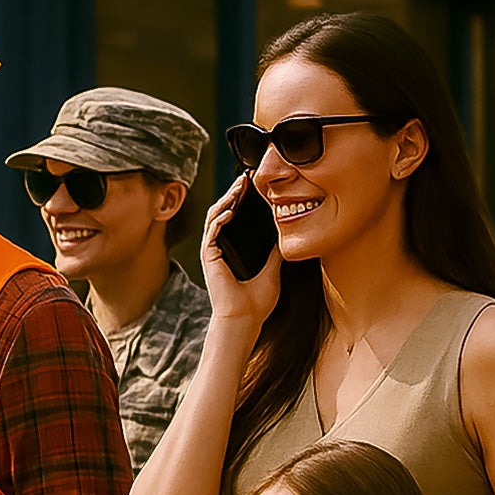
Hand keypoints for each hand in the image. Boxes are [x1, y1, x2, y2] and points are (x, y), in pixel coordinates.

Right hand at [199, 172, 282, 326]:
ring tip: (238, 187)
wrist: (246, 318)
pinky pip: (212, 232)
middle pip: (225, 212)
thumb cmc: (257, 302)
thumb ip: (276, 253)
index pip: (237, 218)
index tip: (255, 185)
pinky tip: (230, 210)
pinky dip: (219, 219)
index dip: (244, 200)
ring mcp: (213, 251)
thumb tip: (287, 237)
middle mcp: (221, 248)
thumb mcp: (273, 270)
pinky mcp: (208, 257)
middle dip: (235, 193)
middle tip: (246, 177)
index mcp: (234, 250)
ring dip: (226, 200)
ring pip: (216, 217)